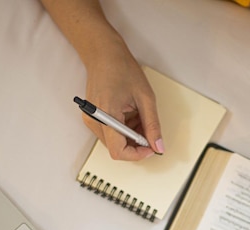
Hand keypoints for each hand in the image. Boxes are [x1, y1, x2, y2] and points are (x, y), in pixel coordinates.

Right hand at [81, 37, 163, 160]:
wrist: (103, 54)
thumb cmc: (121, 68)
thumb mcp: (145, 98)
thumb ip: (152, 125)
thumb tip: (158, 145)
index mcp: (106, 114)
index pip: (118, 151)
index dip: (137, 154)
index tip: (150, 148)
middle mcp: (94, 120)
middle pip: (116, 148)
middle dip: (136, 144)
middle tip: (149, 131)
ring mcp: (91, 120)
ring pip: (114, 142)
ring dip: (130, 136)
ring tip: (139, 116)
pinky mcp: (93, 118)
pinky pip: (110, 133)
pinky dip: (124, 130)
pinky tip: (130, 115)